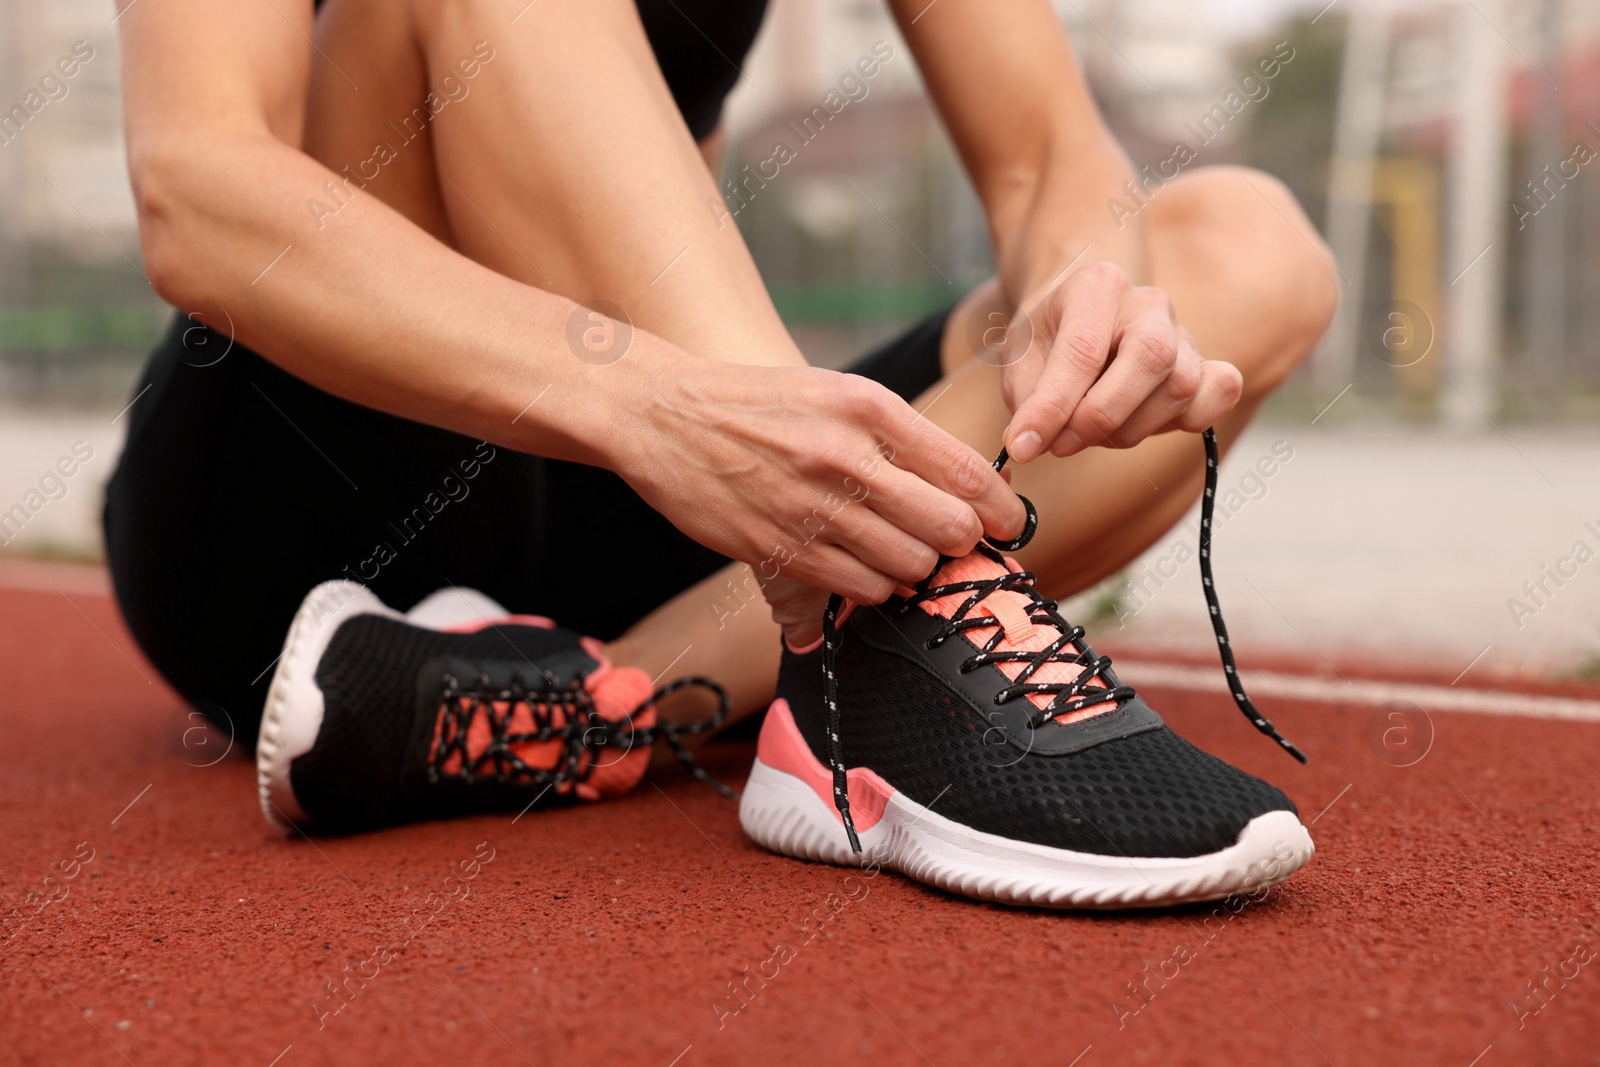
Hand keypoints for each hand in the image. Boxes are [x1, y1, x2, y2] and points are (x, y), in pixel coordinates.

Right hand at [616, 357, 1025, 604]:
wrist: (664, 415)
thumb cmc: (757, 405)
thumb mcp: (836, 394)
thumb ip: (900, 439)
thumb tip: (964, 490)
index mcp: (870, 409)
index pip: (966, 473)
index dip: (1002, 510)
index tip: (1008, 525)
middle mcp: (847, 456)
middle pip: (948, 527)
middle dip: (959, 544)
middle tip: (949, 545)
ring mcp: (813, 506)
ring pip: (908, 566)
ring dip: (912, 569)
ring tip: (894, 553)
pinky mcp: (781, 548)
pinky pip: (859, 587)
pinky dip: (872, 587)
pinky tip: (859, 568)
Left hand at [1000, 262, 1242, 461]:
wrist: (1076, 323)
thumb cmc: (1047, 341)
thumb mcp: (1019, 361)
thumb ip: (1027, 400)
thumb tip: (1029, 444)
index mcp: (1098, 286)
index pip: (1083, 350)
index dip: (1054, 407)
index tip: (1024, 445)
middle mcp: (1149, 303)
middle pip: (1152, 357)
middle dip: (1103, 414)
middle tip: (1063, 442)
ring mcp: (1181, 333)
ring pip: (1181, 385)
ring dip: (1131, 428)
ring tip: (1091, 433)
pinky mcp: (1203, 365)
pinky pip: (1219, 392)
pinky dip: (1189, 420)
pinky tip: (1143, 424)